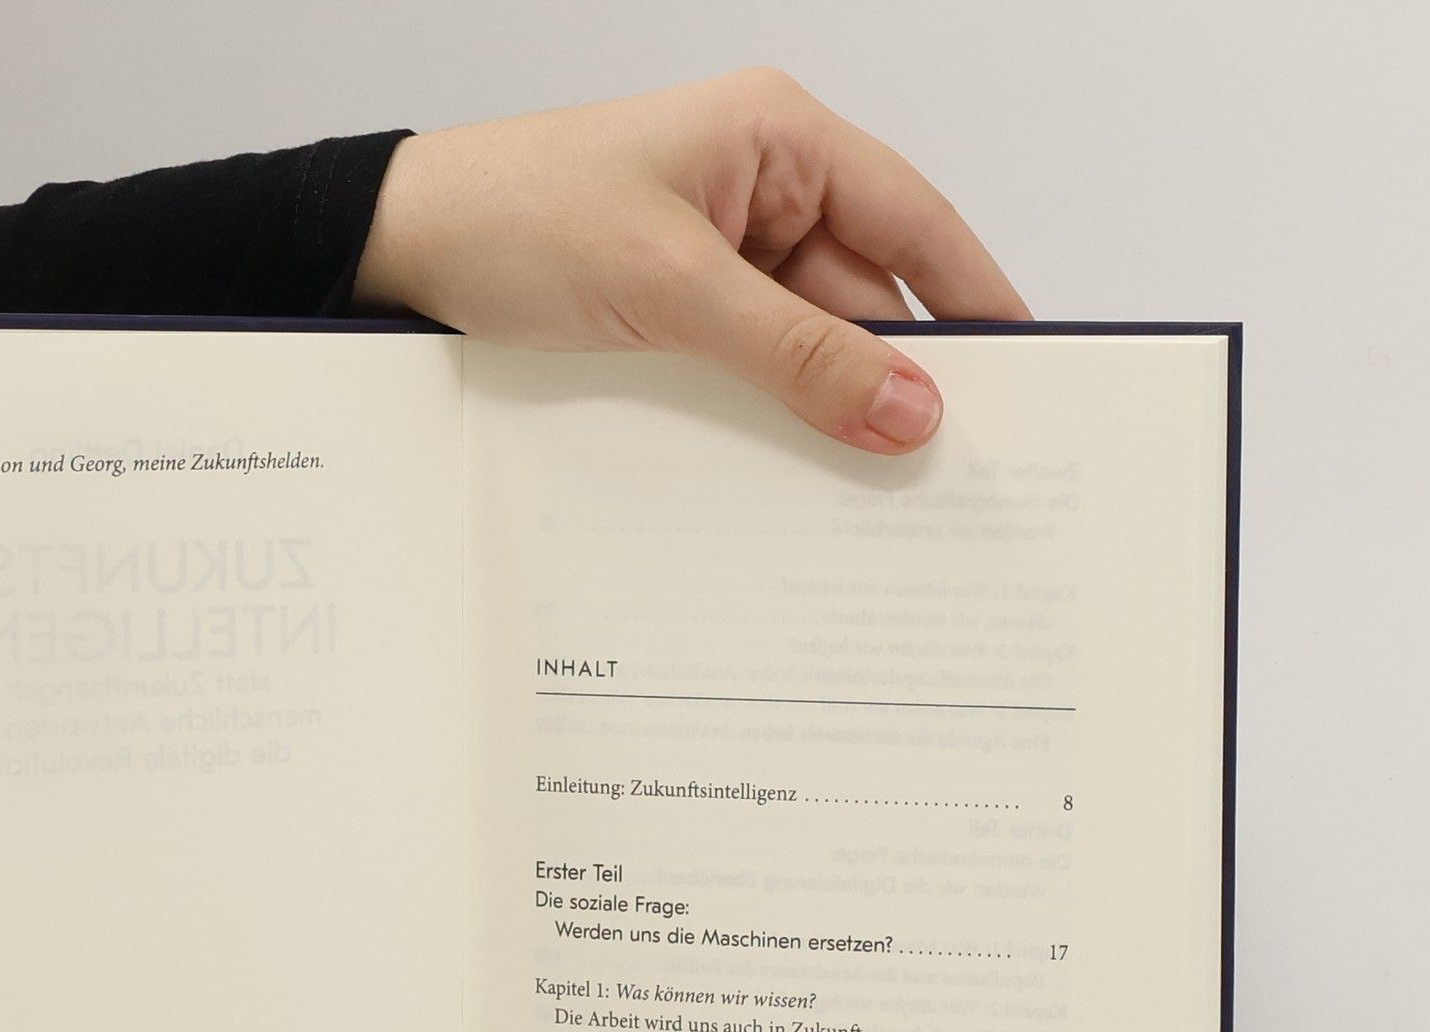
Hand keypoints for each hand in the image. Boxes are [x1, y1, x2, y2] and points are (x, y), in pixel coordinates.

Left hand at [353, 67, 1030, 453]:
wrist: (400, 250)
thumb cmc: (516, 218)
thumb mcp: (668, 289)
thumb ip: (794, 352)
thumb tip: (908, 410)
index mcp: (779, 140)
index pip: (914, 222)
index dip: (976, 300)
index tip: (1029, 376)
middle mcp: (763, 190)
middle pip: (866, 295)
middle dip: (896, 380)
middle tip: (948, 473)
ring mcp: (719, 254)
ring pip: (808, 343)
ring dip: (826, 409)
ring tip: (871, 492)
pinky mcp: (677, 309)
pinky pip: (751, 368)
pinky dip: (771, 416)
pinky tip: (790, 471)